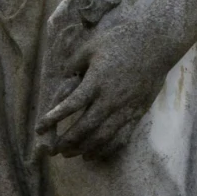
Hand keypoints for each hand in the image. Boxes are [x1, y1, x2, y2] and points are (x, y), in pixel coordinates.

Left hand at [37, 24, 170, 159]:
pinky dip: (106, 149)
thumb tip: (62, 78)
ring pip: (102, 137)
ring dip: (84, 149)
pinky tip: (93, 154)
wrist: (156, 44)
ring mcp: (125, 108)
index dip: (53, 119)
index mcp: (96, 81)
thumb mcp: (91, 46)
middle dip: (67, 141)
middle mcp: (110, 99)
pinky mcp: (137, 113)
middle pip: (85, 127)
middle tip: (53, 150)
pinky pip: (121, 137)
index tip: (39, 128)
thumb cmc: (121, 41)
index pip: (70, 106)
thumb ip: (74, 64)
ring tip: (70, 155)